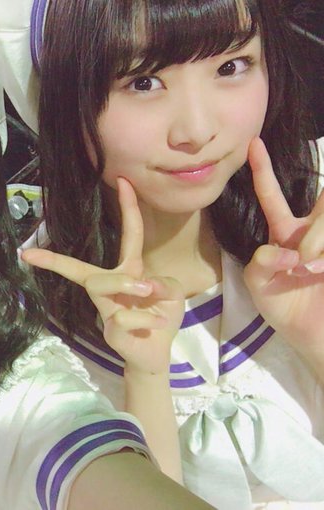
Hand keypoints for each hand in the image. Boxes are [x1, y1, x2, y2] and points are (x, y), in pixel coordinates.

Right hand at [22, 178, 183, 374]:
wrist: (156, 354)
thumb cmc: (160, 317)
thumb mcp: (172, 293)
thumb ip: (164, 283)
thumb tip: (143, 285)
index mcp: (130, 271)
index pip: (130, 235)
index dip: (127, 207)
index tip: (123, 180)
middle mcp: (112, 287)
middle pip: (85, 270)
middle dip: (56, 262)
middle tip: (29, 254)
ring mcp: (107, 309)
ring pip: (101, 285)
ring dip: (127, 286)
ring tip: (150, 295)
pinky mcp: (110, 330)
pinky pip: (126, 318)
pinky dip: (148, 320)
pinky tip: (155, 327)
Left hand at [244, 137, 323, 351]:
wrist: (315, 338)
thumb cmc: (285, 309)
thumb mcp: (259, 286)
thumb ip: (260, 264)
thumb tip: (283, 249)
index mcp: (288, 233)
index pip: (273, 196)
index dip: (263, 171)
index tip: (254, 144)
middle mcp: (314, 232)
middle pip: (323, 201)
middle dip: (320, 230)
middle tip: (306, 262)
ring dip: (321, 243)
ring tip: (313, 270)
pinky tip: (321, 272)